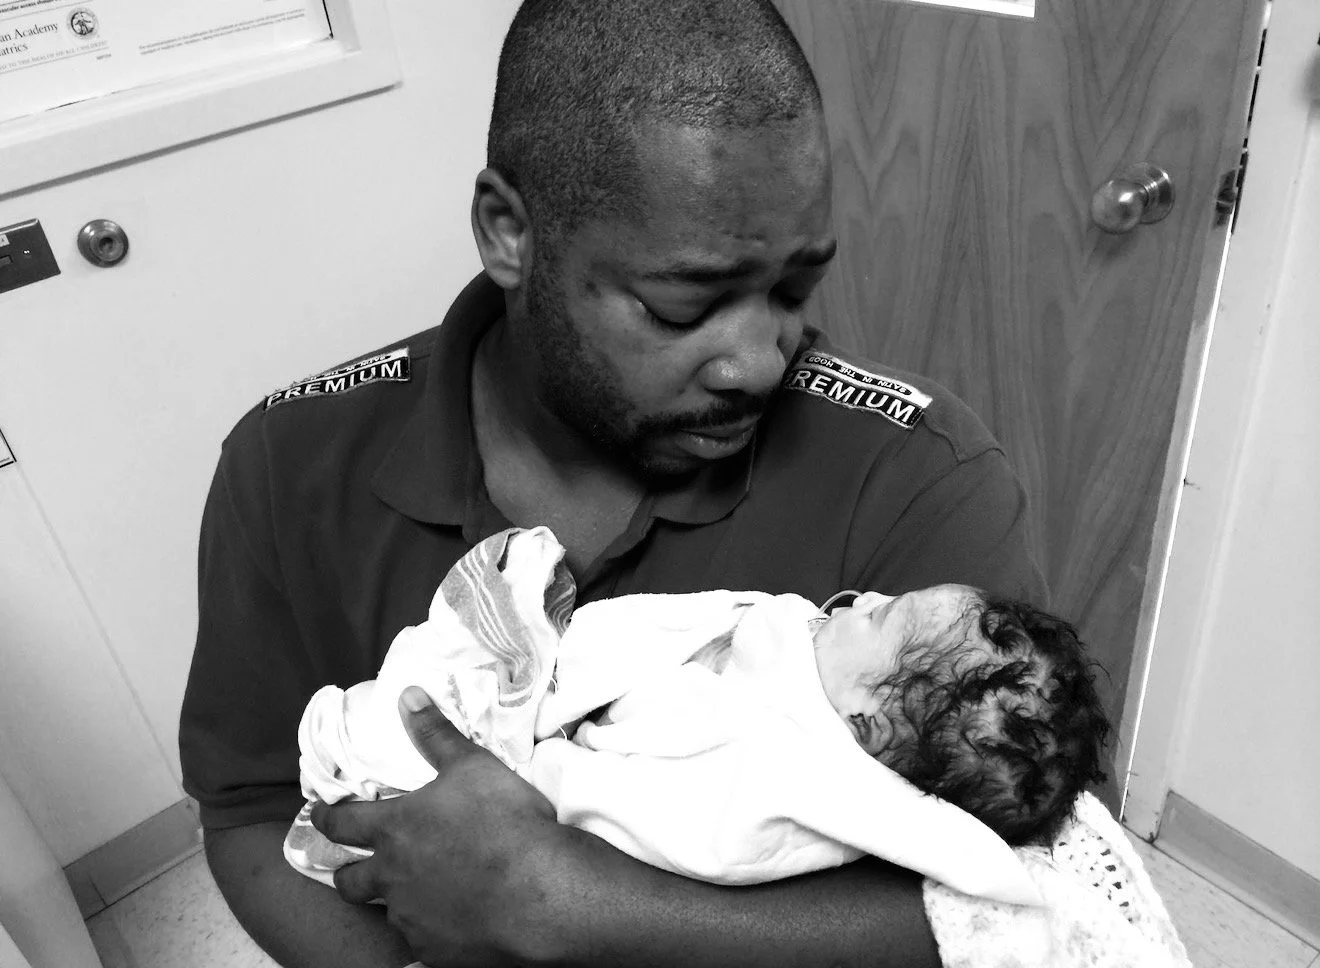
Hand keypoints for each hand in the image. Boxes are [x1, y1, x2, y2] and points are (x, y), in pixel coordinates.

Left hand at [311, 687, 568, 966]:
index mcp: (394, 830)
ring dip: (398, 901)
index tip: (320, 813)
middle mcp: (393, 878)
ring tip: (421, 893)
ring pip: (389, 912)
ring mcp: (412, 919)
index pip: (341, 824)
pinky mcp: (436, 951)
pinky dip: (433, 931)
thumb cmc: (504, 821)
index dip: (326, 816)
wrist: (540, 890)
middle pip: (350, 882)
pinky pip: (424, 942)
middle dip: (348, 874)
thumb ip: (435, 733)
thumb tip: (407, 695)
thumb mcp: (472, 766)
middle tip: (356, 868)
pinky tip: (454, 922)